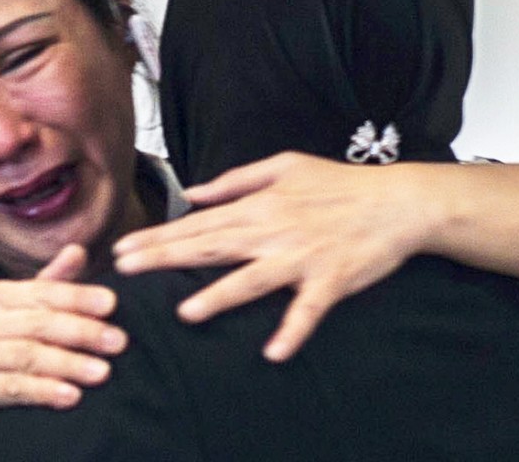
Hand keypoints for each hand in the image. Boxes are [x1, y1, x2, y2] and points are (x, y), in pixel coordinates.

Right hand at [0, 245, 127, 461]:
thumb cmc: (5, 348)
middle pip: (36, 323)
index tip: (112, 304)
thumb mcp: (26, 314)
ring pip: (26, 355)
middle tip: (118, 341)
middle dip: (81, 331)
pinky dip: (44, 391)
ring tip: (103, 372)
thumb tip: (78, 250)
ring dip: (68, 364)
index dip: (77, 296)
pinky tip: (72, 396)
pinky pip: (12, 388)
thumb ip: (52, 285)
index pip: (40, 292)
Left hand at [113, 152, 432, 361]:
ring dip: (219, 297)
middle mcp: (272, 232)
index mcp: (258, 206)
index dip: (158, 237)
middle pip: (210, 248)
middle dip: (165, 259)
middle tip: (125, 271)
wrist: (396, 202)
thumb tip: (192, 194)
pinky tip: (273, 352)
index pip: (197, 224)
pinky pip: (308, 311)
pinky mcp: (331, 282)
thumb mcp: (282, 166)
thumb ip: (233, 181)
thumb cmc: (338, 183)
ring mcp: (300, 259)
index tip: (122, 248)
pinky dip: (293, 331)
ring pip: (252, 280)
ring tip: (186, 312)